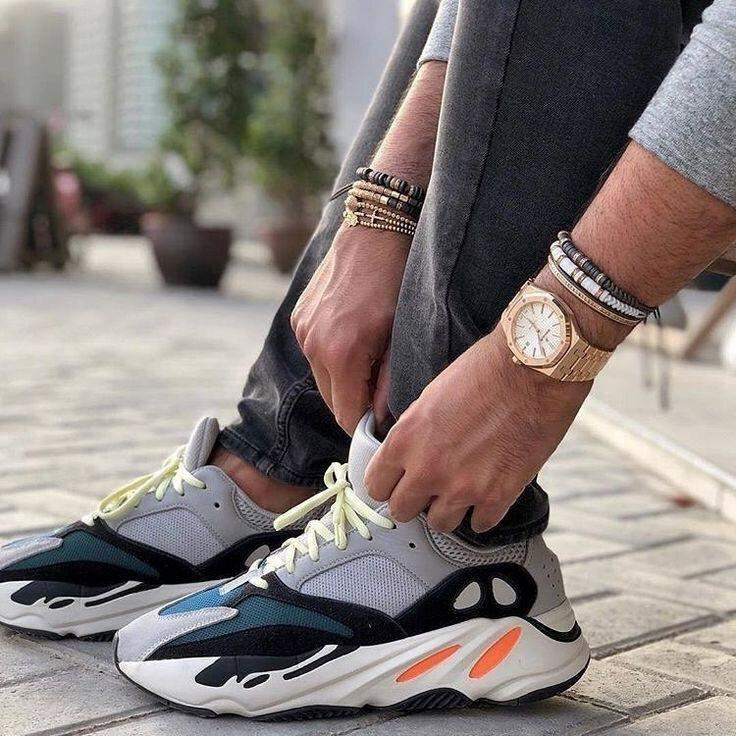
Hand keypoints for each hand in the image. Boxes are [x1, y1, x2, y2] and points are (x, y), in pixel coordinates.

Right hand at [291, 223, 409, 433]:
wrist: (374, 232)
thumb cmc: (396, 282)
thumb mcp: (401, 335)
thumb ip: (388, 381)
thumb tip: (380, 416)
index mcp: (341, 354)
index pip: (345, 414)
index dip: (363, 424)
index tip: (379, 424)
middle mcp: (313, 345)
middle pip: (331, 400)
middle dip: (353, 401)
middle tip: (379, 392)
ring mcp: (302, 330)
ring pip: (321, 377)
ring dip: (341, 378)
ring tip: (369, 359)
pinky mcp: (297, 317)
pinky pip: (313, 352)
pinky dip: (330, 355)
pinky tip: (352, 337)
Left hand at [364, 328, 590, 531]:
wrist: (532, 369)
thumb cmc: (483, 370)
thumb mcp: (430, 397)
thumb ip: (414, 433)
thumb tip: (409, 456)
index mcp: (405, 439)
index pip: (374, 485)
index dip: (387, 483)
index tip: (398, 481)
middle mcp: (427, 469)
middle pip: (401, 511)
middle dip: (414, 500)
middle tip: (429, 488)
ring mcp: (463, 487)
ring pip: (439, 524)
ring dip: (448, 509)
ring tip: (461, 490)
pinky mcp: (498, 496)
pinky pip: (479, 525)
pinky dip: (483, 512)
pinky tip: (488, 493)